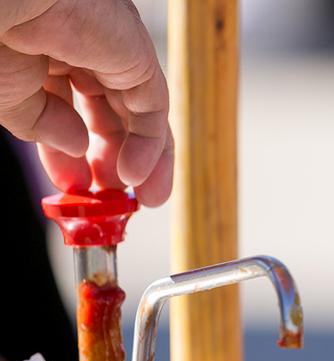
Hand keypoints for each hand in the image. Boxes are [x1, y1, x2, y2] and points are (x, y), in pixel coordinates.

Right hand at [0, 1, 171, 204]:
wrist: (3, 1)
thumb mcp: (8, 93)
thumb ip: (42, 123)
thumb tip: (74, 147)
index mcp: (45, 45)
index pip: (69, 104)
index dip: (71, 149)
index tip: (72, 184)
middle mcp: (83, 44)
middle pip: (111, 110)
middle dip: (111, 158)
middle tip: (109, 198)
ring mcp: (112, 48)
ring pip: (139, 112)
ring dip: (141, 161)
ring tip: (138, 200)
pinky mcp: (135, 55)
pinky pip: (150, 108)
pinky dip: (148, 146)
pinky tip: (132, 177)